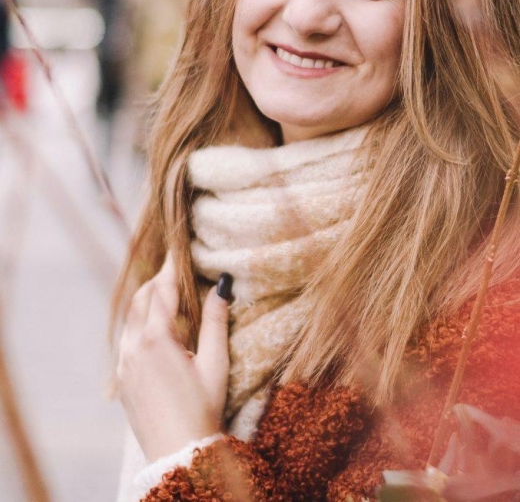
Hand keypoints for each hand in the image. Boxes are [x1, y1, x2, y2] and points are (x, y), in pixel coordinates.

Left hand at [117, 255, 230, 461]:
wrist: (179, 454)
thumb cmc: (203, 409)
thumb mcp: (216, 364)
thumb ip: (216, 321)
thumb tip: (222, 285)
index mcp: (158, 339)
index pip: (163, 290)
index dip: (172, 267)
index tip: (178, 249)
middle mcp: (134, 347)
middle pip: (142, 298)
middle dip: (158, 281)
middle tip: (175, 270)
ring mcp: (124, 364)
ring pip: (130, 318)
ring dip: (146, 301)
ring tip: (165, 295)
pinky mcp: (122, 379)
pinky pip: (126, 339)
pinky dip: (138, 323)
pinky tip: (154, 328)